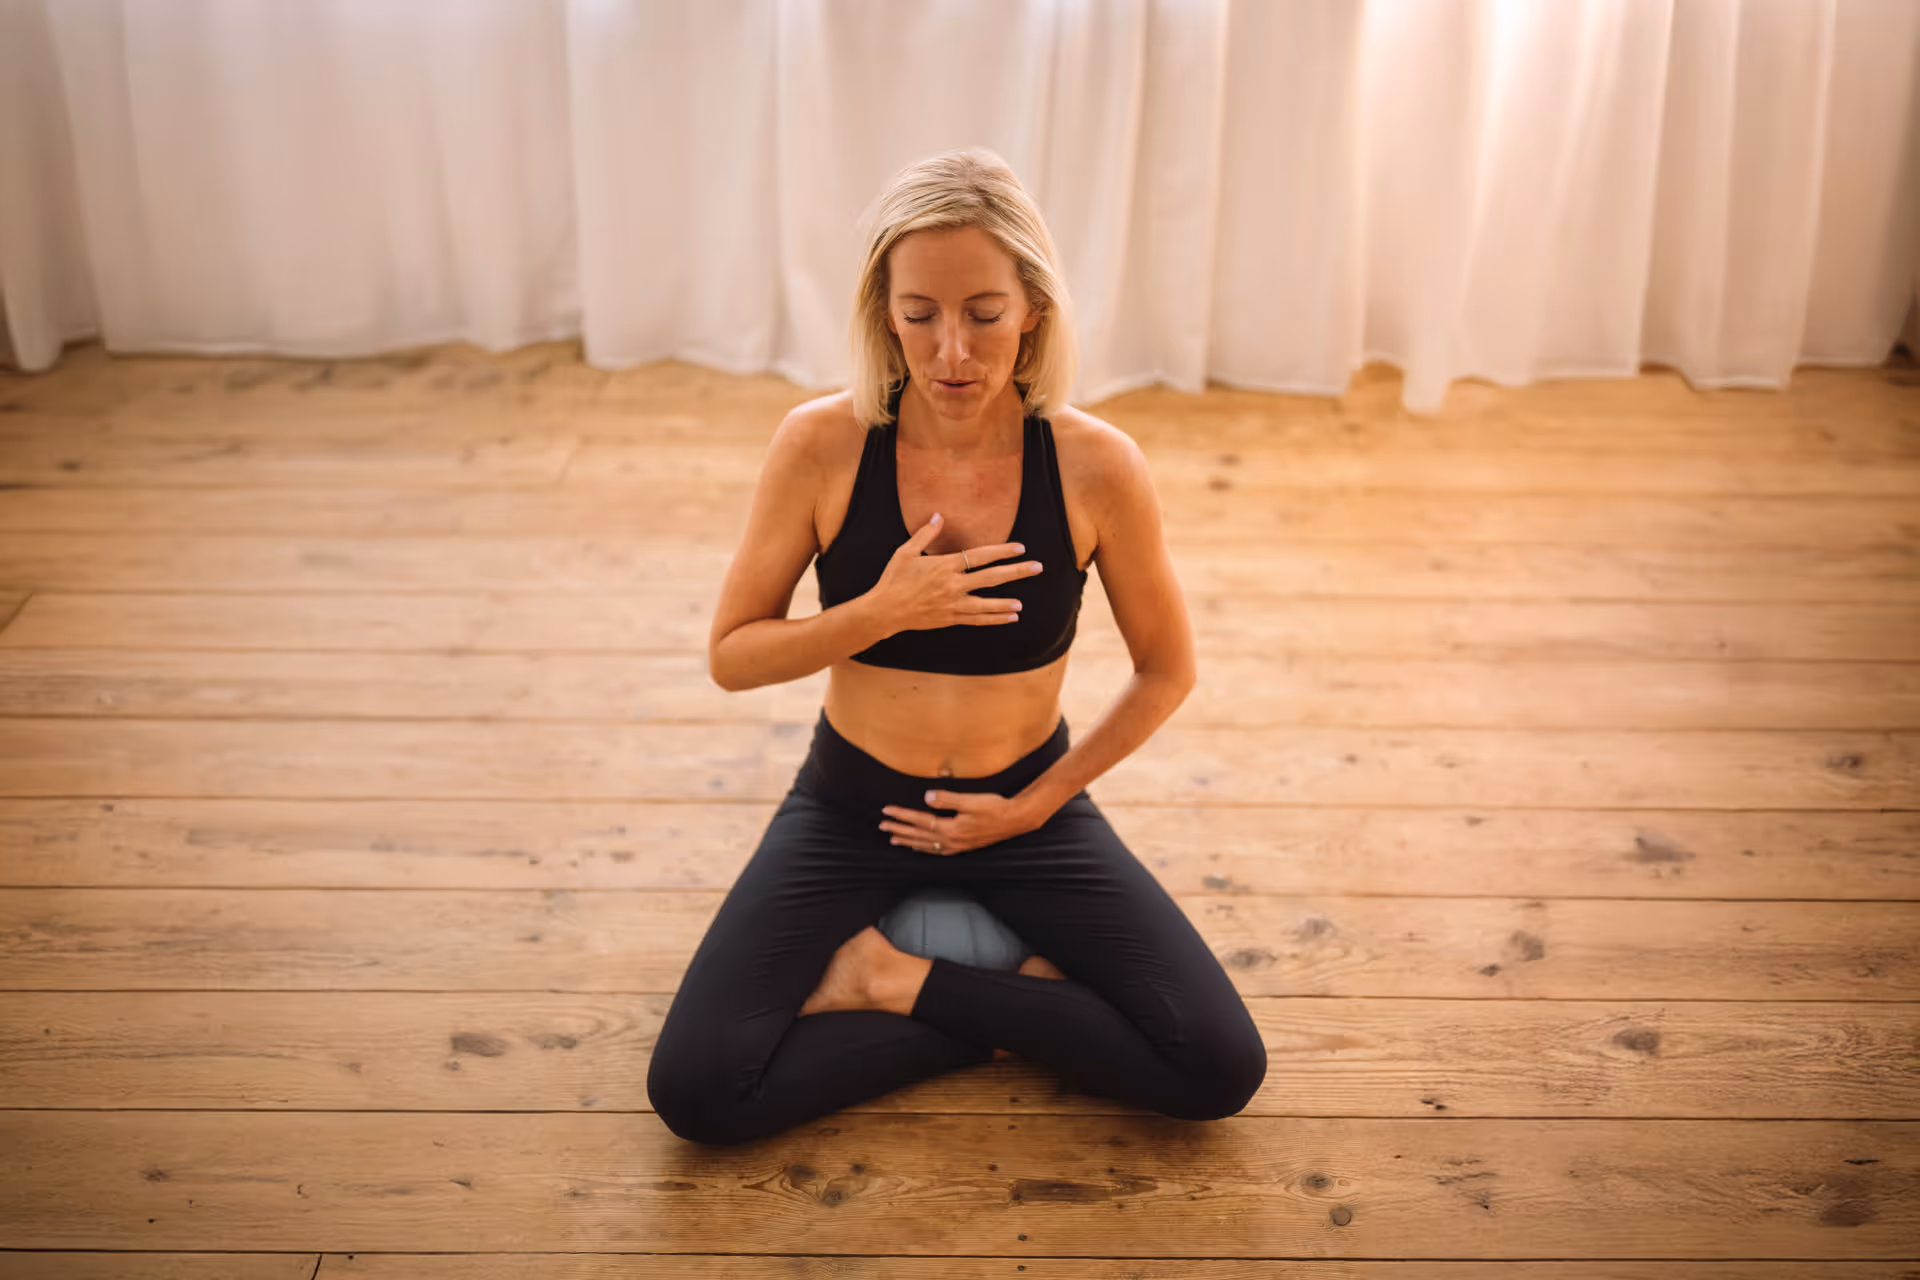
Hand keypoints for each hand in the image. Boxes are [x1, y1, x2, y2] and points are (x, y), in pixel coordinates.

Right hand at [866, 513, 1044, 635]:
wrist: (883, 611)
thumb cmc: (893, 579)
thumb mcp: (906, 552)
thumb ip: (926, 534)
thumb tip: (939, 515)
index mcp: (945, 566)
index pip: (980, 556)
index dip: (1002, 551)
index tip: (1019, 548)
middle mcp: (953, 585)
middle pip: (992, 578)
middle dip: (1016, 572)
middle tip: (1037, 567)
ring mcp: (953, 604)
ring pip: (987, 604)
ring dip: (1006, 603)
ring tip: (1023, 603)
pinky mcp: (950, 618)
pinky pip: (977, 620)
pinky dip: (995, 618)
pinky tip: (1010, 617)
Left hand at [880, 788, 1038, 854]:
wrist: (1015, 820)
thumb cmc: (995, 808)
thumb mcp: (971, 800)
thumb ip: (947, 799)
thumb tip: (927, 797)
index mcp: (951, 828)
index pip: (920, 821)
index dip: (902, 816)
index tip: (887, 811)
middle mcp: (951, 841)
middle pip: (918, 836)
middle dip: (899, 830)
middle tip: (882, 826)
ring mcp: (957, 846)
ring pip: (926, 845)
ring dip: (908, 841)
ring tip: (894, 839)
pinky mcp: (963, 846)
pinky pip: (937, 850)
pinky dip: (924, 849)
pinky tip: (921, 848)